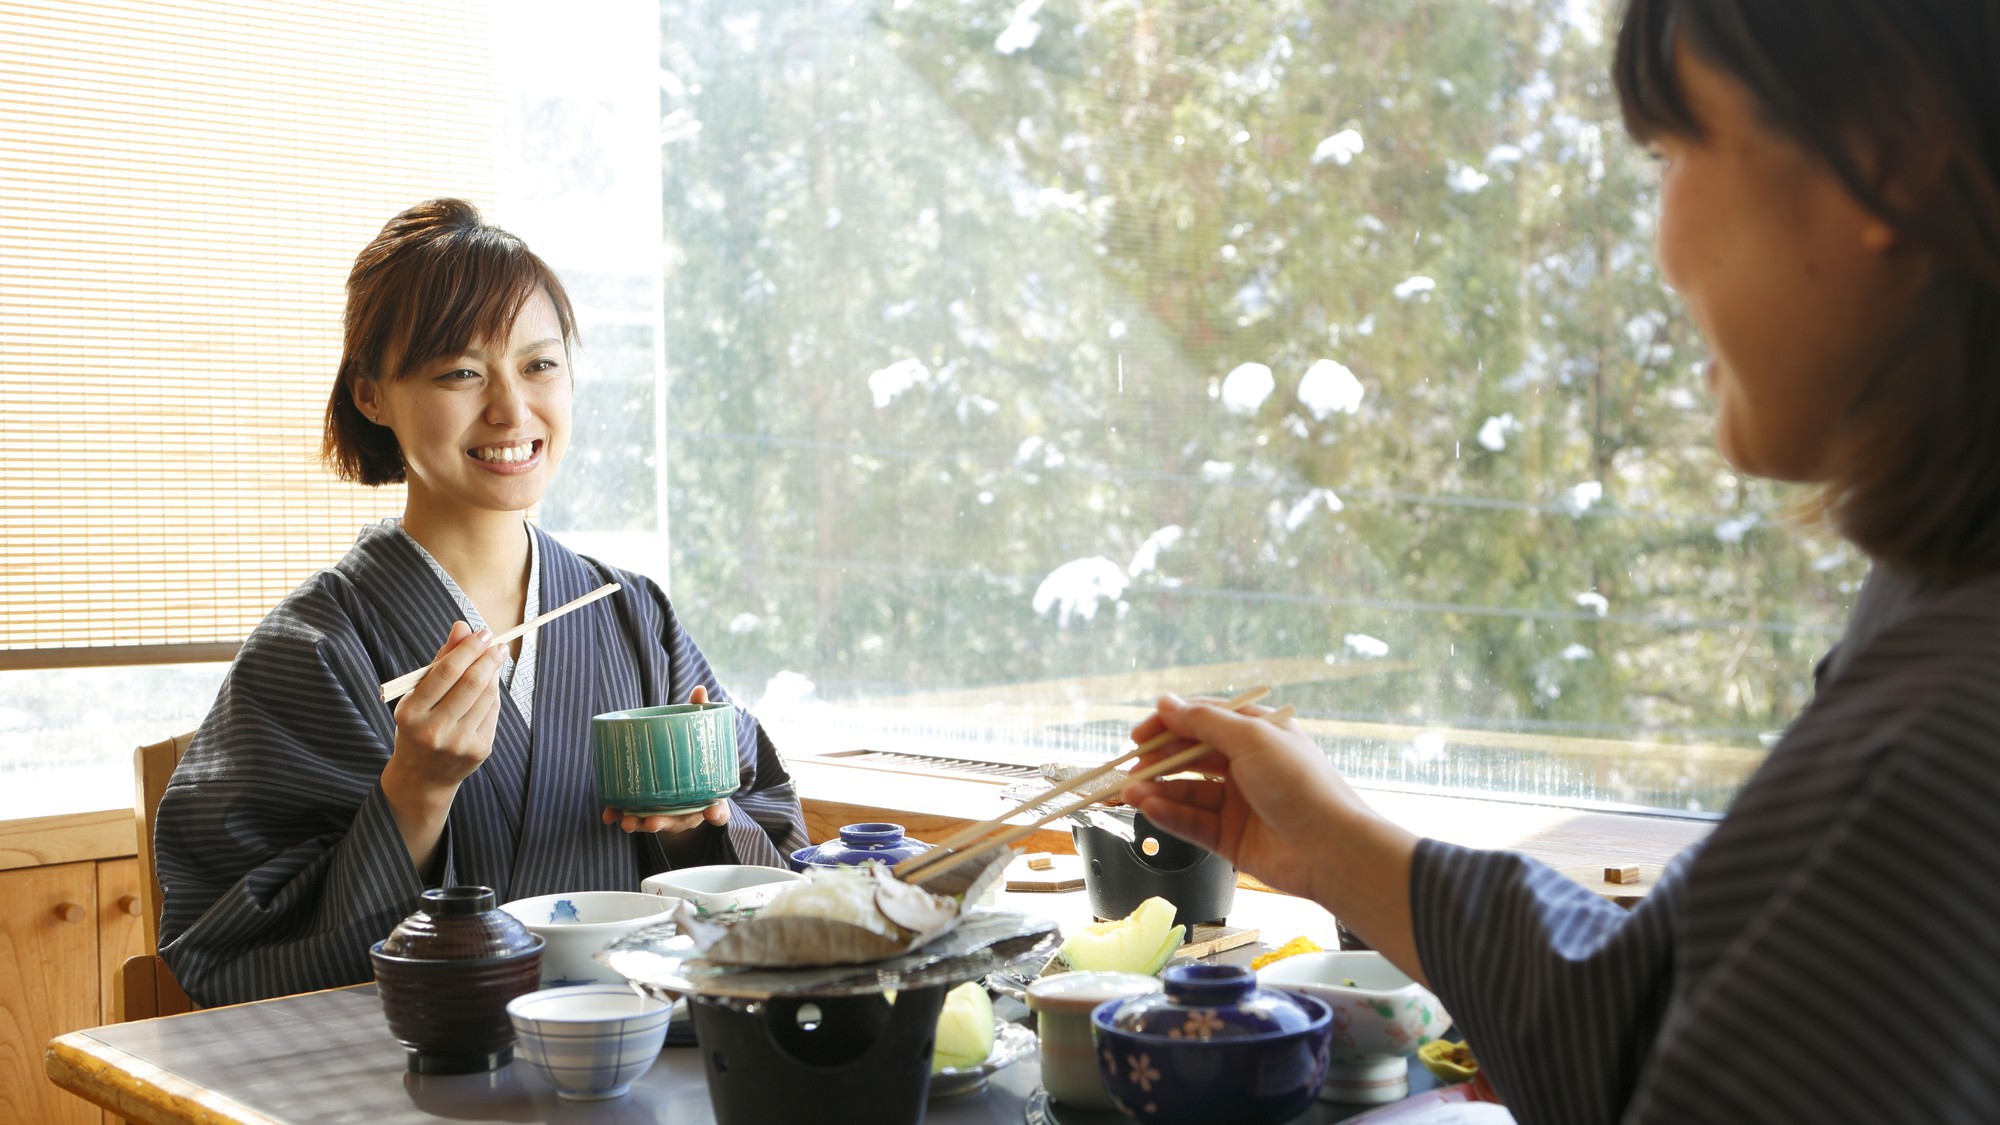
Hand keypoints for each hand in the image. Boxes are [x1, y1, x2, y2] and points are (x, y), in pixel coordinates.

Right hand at [382, 621, 504, 798]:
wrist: (423, 777)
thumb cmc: (417, 726)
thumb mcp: (417, 696)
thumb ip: (439, 661)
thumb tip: (462, 627)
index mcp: (410, 714)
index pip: (445, 673)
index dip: (468, 649)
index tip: (482, 633)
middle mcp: (434, 730)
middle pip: (471, 683)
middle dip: (488, 658)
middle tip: (497, 643)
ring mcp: (459, 743)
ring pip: (486, 696)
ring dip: (494, 673)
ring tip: (495, 658)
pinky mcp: (479, 750)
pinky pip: (492, 712)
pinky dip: (493, 694)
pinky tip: (490, 683)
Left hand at [602, 684, 733, 834]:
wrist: (682, 779)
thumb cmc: (692, 757)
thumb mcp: (699, 739)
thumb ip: (700, 716)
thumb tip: (698, 689)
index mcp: (709, 797)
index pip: (718, 809)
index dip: (716, 812)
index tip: (713, 812)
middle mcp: (690, 811)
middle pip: (681, 822)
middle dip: (666, 823)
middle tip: (654, 821)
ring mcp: (669, 815)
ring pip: (656, 823)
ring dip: (640, 824)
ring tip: (627, 822)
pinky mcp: (648, 812)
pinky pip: (634, 817)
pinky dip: (620, 816)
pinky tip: (609, 816)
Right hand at [1124, 694, 1425, 979]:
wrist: (1332, 848)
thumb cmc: (1300, 784)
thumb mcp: (1251, 739)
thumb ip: (1204, 722)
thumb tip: (1166, 702)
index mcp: (1257, 733)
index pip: (1204, 720)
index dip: (1169, 724)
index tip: (1138, 735)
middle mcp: (1247, 765)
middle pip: (1191, 757)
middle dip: (1158, 761)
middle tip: (1129, 769)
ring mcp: (1238, 803)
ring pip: (1187, 792)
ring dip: (1157, 791)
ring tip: (1130, 793)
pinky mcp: (1231, 838)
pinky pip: (1193, 822)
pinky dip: (1170, 815)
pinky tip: (1151, 810)